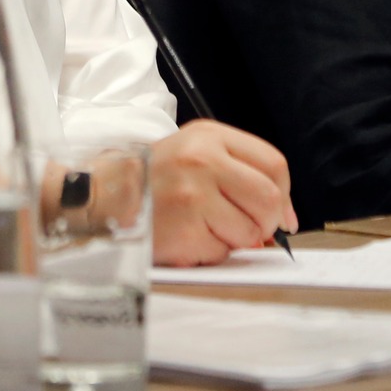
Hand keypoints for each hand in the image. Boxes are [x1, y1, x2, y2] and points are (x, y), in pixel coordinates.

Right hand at [150, 120, 295, 266]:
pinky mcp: (186, 230)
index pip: (273, 164)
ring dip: (236, 239)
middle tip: (250, 228)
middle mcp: (203, 161)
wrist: (105, 196)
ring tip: (207, 227)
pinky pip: (222, 252)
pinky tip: (189, 236)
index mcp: (209, 137)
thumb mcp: (195, 152)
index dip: (285, 195)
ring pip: (250, 231)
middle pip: (269, 199)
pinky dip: (212, 252)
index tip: (282, 215)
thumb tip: (283, 215)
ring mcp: (194, 196)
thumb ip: (239, 171)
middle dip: (266, 222)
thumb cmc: (156, 177)